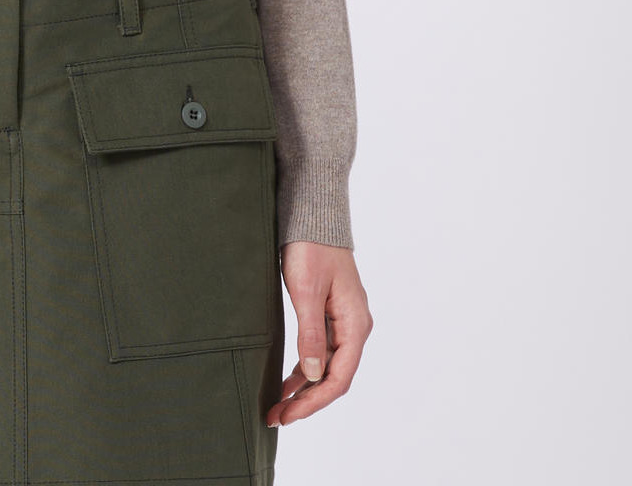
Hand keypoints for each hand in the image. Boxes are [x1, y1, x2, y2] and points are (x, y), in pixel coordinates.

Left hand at [266, 239, 371, 424]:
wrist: (312, 215)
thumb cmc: (310, 248)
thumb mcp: (306, 291)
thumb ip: (309, 334)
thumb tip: (311, 375)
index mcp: (355, 324)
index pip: (339, 377)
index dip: (313, 401)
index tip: (288, 415)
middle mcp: (354, 327)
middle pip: (334, 376)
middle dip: (306, 400)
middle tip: (276, 417)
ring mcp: (343, 321)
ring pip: (326, 366)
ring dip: (304, 387)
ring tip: (278, 406)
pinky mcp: (330, 314)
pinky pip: (320, 350)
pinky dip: (305, 368)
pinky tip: (288, 381)